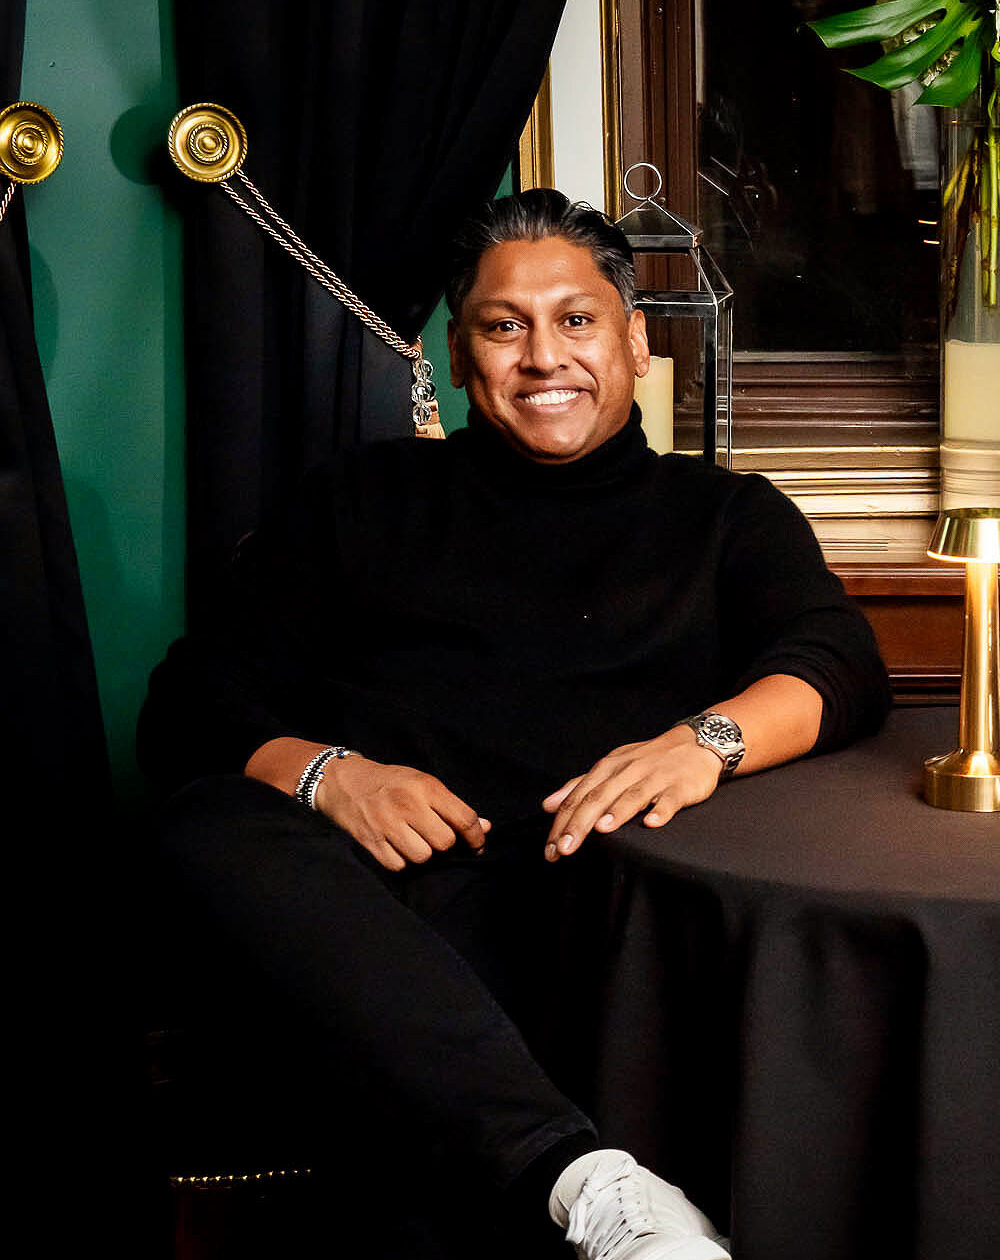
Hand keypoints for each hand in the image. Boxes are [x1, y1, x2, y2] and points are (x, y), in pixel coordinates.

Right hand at [315, 755, 490, 871]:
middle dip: (444, 844)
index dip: (476, 837)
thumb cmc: (392, 783)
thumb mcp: (424, 784)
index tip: (477, 844)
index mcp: (426, 787)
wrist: (345, 781)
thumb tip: (485, 828)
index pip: (464, 819)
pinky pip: (399, 866)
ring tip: (415, 840)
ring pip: (423, 857)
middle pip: (444, 842)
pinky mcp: (370, 840)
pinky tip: (397, 846)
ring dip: (423, 853)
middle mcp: (407, 804)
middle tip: (435, 836)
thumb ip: (453, 806)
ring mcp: (387, 824)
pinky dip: (402, 861)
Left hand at [541, 726, 722, 861]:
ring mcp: (654, 778)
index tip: (549, 848)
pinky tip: (651, 823)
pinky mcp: (680, 786)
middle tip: (564, 849)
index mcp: (608, 769)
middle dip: (579, 824)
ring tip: (601, 829)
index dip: (562, 822)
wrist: (694, 744)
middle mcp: (627, 771)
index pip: (579, 796)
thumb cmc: (647, 760)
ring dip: (617, 812)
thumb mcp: (610, 767)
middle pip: (599, 798)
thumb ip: (579, 786)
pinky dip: (660, 811)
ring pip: (632, 795)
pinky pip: (669, 800)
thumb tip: (548, 805)